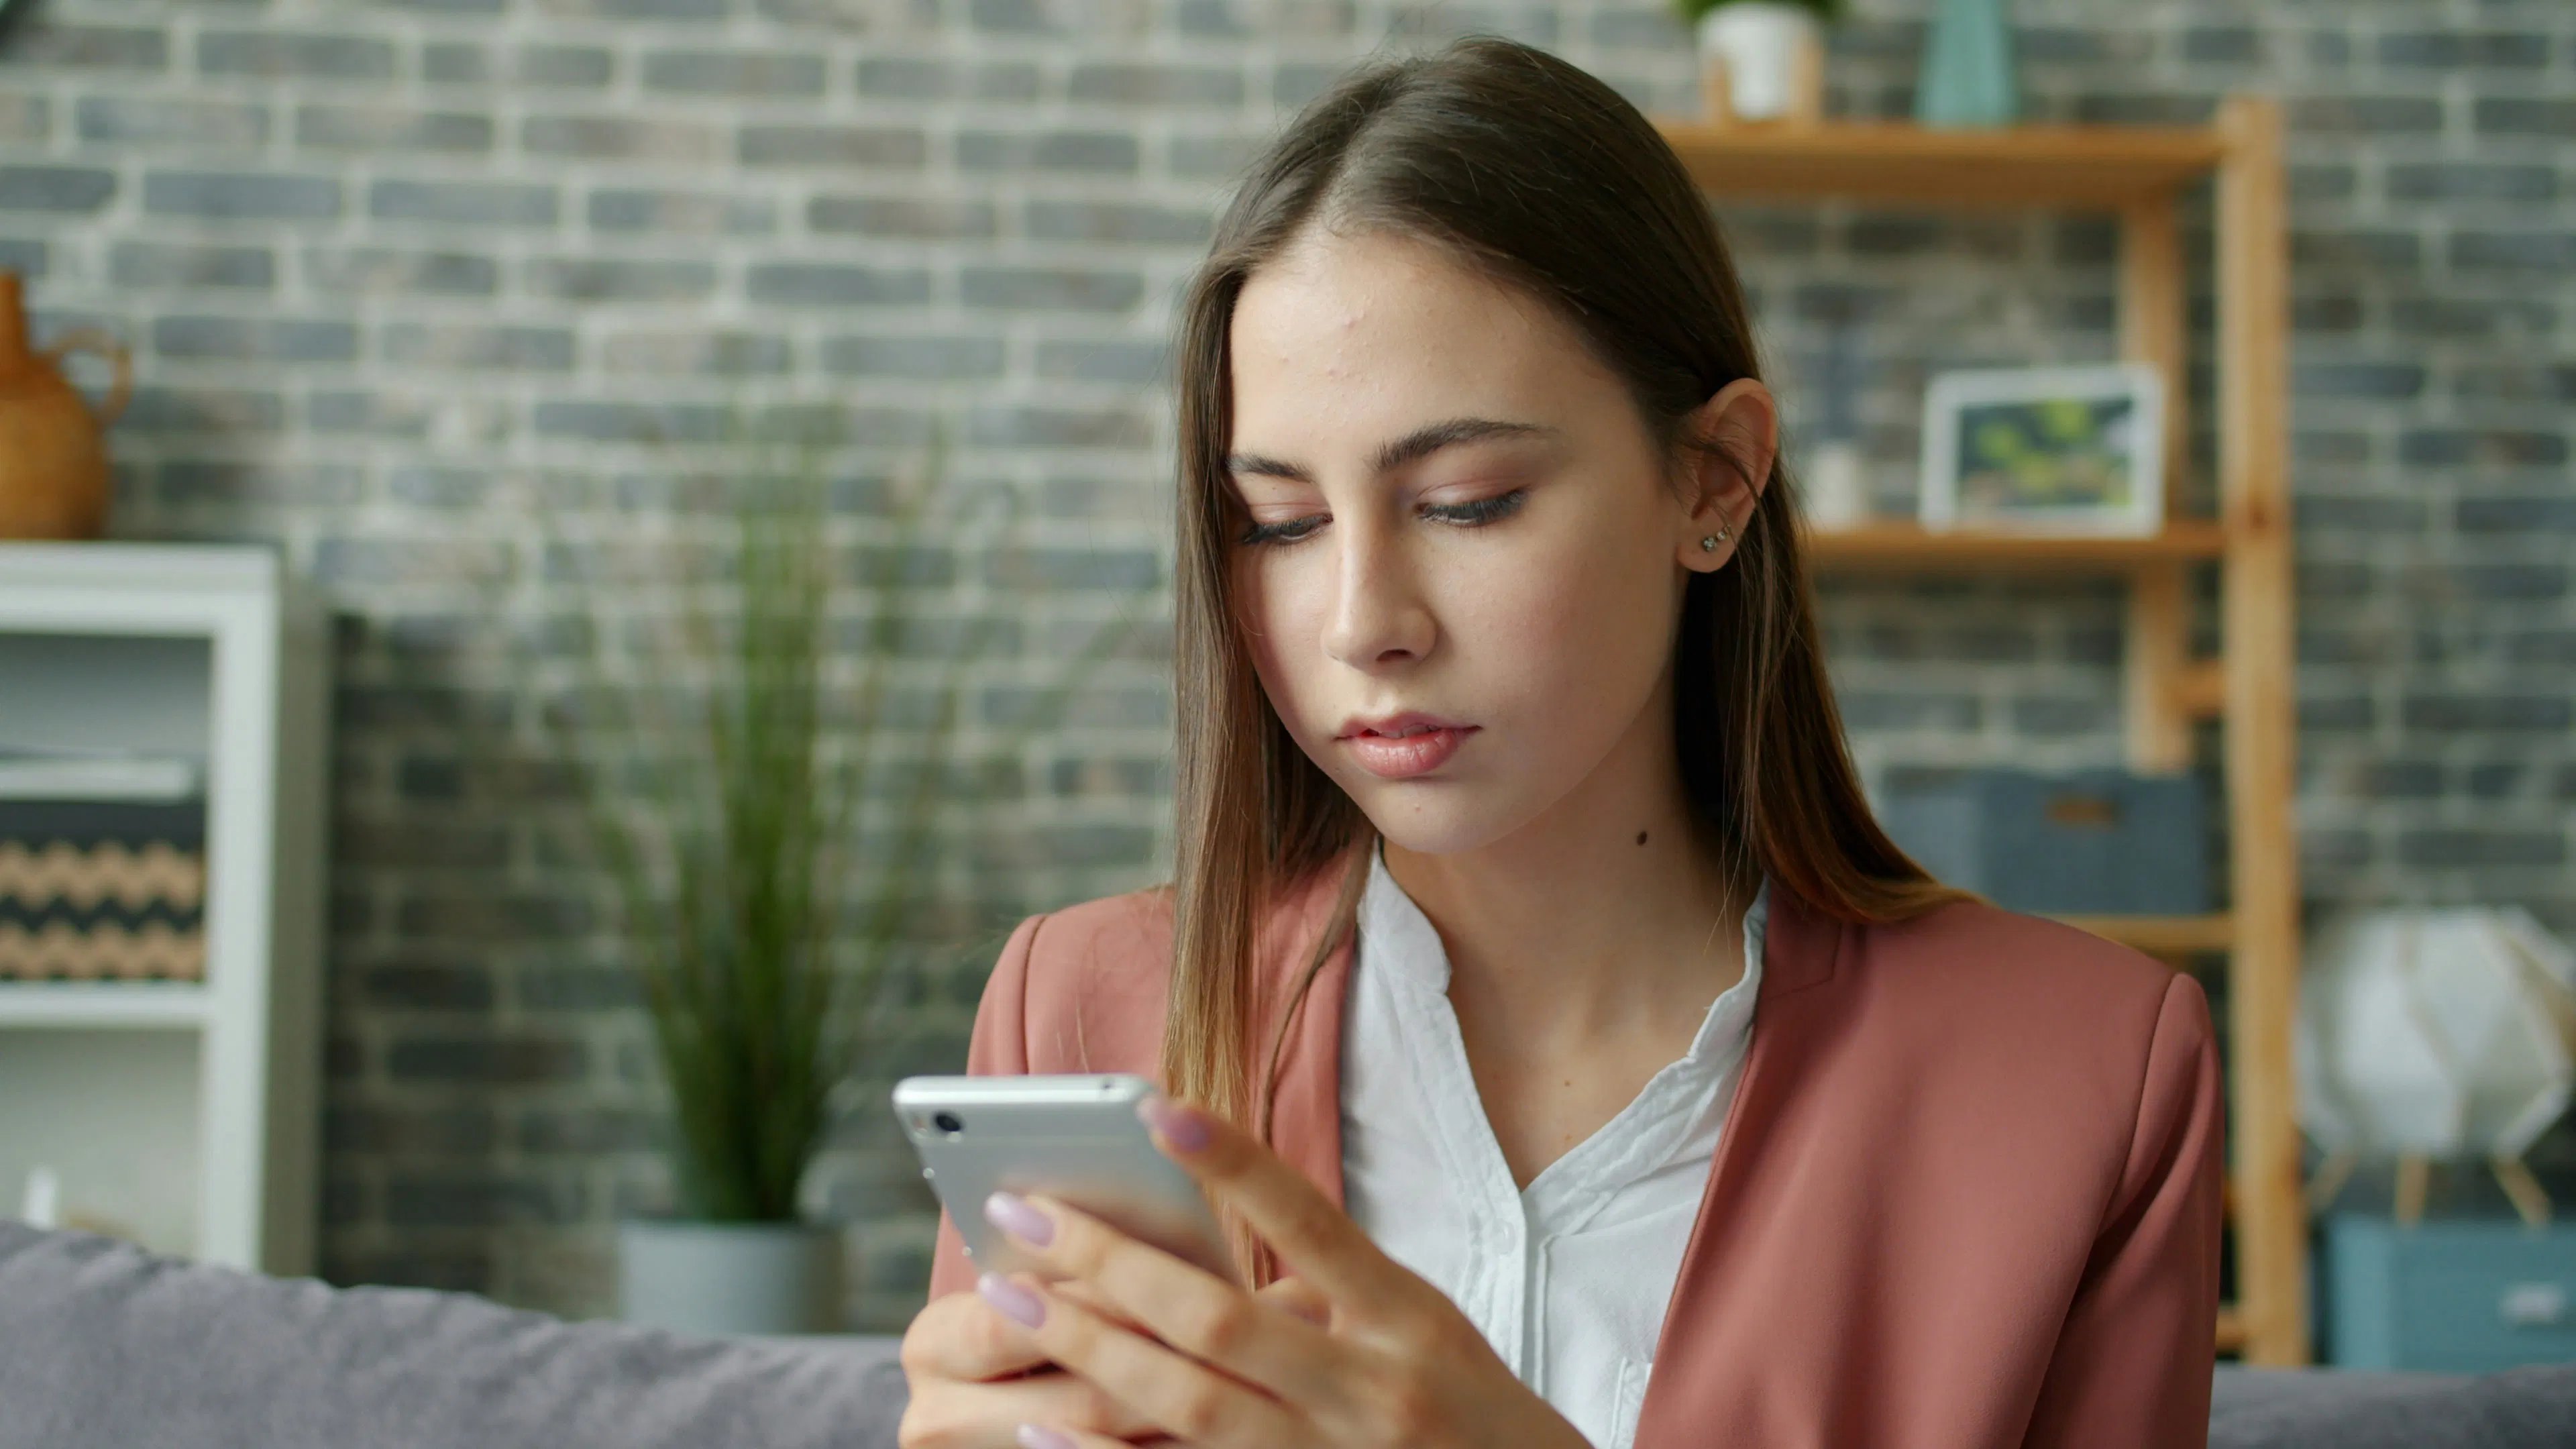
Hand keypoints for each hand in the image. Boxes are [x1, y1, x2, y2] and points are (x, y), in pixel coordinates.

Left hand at [968, 1095, 1591, 1448]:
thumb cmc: (1469, 1406)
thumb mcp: (1423, 1328)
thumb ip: (1328, 1290)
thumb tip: (1204, 1252)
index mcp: (1407, 1318)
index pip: (1312, 1224)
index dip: (1233, 1165)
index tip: (1153, 1109)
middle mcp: (1368, 1390)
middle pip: (1219, 1322)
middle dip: (1111, 1263)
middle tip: (1022, 1210)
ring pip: (1188, 1403)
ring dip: (1089, 1345)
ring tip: (1009, 1294)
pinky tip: (1037, 1419)